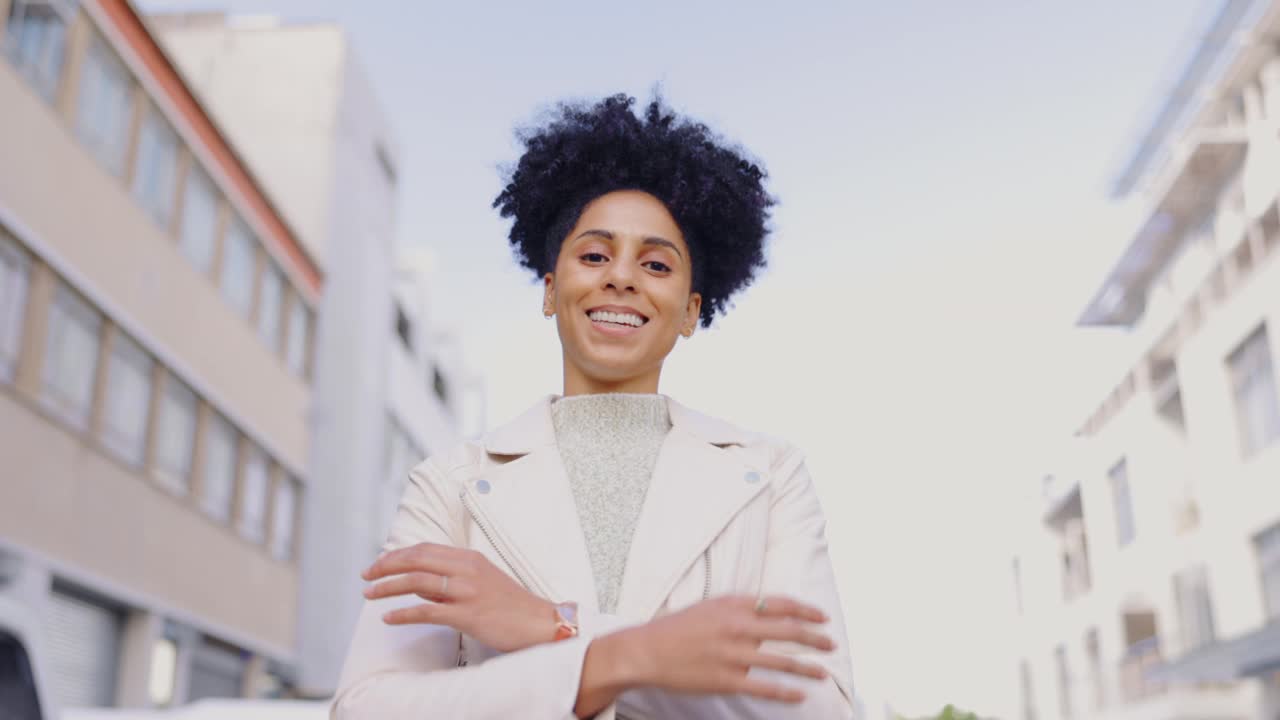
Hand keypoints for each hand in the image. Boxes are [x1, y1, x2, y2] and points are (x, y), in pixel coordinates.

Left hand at [361, 543, 554, 651]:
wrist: (539, 622)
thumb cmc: (511, 605)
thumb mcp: (483, 580)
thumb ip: (453, 579)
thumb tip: (421, 587)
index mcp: (470, 558)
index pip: (425, 549)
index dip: (398, 555)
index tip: (380, 563)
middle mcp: (467, 570)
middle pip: (417, 560)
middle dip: (386, 566)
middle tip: (367, 575)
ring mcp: (467, 591)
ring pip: (418, 582)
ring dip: (388, 587)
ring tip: (370, 594)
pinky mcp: (468, 614)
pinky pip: (427, 611)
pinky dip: (404, 613)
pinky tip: (389, 617)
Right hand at [622, 595, 832, 702]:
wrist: (646, 650)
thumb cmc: (678, 627)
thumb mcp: (711, 606)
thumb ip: (741, 608)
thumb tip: (772, 612)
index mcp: (733, 605)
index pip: (781, 604)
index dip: (807, 610)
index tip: (823, 617)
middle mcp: (736, 627)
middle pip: (788, 630)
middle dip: (814, 638)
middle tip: (831, 643)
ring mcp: (732, 655)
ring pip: (781, 661)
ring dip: (807, 667)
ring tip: (823, 671)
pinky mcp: (725, 680)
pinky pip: (763, 687)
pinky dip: (785, 692)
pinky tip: (800, 695)